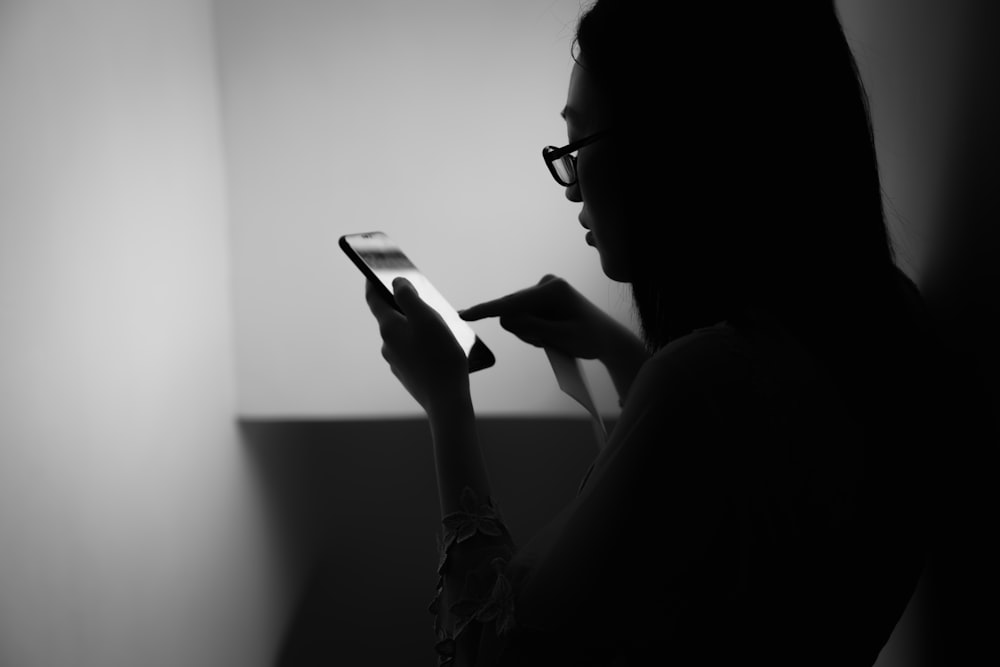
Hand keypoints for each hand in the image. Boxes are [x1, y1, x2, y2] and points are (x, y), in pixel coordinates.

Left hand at [366, 278, 469, 413]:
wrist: (446, 399)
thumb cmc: (440, 356)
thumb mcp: (426, 317)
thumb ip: (408, 296)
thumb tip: (396, 282)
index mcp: (389, 327)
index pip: (373, 298)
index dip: (372, 281)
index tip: (371, 270)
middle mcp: (387, 344)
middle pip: (390, 317)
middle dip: (402, 305)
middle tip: (419, 295)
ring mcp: (397, 361)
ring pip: (403, 335)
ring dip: (415, 326)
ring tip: (438, 324)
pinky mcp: (408, 374)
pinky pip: (412, 351)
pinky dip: (421, 344)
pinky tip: (439, 347)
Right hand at [461, 275, 648, 400]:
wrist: (607, 337)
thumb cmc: (590, 338)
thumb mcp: (564, 338)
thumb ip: (534, 328)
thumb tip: (506, 319)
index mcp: (553, 290)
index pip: (512, 303)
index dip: (485, 311)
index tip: (463, 315)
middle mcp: (545, 284)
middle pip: (512, 312)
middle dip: (523, 331)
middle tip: (548, 342)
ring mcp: (542, 289)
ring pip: (516, 317)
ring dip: (528, 332)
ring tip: (552, 338)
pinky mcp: (540, 298)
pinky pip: (522, 317)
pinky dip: (531, 330)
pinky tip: (549, 334)